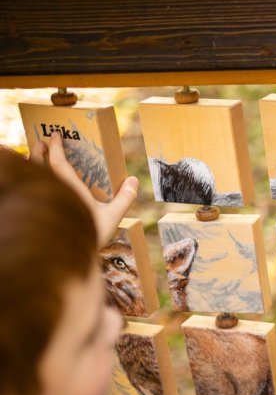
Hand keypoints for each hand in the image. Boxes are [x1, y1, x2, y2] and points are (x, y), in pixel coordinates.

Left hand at [30, 132, 137, 247]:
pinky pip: (24, 188)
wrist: (64, 259)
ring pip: (27, 176)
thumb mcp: (112, 218)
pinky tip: (26, 181)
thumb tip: (133, 180)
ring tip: (32, 157)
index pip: (58, 162)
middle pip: (36, 165)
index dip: (55, 147)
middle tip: (41, 142)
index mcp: (68, 190)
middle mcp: (49, 193)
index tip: (54, 135)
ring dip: (28, 163)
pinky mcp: (33, 211)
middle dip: (38, 152)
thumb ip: (124, 199)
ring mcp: (38, 202)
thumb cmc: (89, 236)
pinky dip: (23, 179)